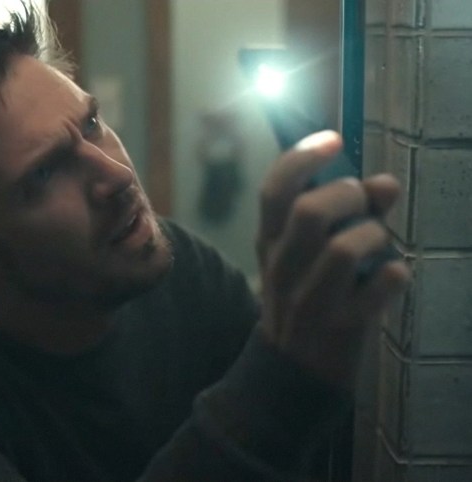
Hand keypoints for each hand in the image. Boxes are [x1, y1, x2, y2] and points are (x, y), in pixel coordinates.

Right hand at [256, 131, 410, 389]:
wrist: (294, 369)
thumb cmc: (308, 296)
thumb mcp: (311, 254)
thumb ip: (346, 215)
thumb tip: (385, 183)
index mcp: (270, 243)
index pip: (274, 191)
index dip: (303, 157)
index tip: (334, 140)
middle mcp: (283, 268)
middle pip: (311, 212)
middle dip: (349, 196)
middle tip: (362, 203)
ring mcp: (311, 299)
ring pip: (346, 248)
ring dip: (375, 236)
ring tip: (376, 248)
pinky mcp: (343, 326)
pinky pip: (382, 284)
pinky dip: (395, 274)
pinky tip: (387, 280)